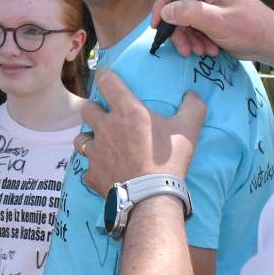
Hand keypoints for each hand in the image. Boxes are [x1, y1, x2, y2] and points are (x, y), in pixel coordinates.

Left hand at [80, 72, 206, 194]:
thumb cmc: (169, 161)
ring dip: (89, 138)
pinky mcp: (91, 173)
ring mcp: (95, 151)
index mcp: (127, 111)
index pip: (106, 81)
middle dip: (94, 110)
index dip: (105, 76)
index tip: (107, 77)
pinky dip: (95, 168)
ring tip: (101, 144)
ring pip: (80, 137)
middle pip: (87, 108)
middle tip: (106, 117)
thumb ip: (193, 107)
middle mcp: (106, 127)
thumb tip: (192, 94)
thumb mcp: (188, 130)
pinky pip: (87, 167)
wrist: (151, 198)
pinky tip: (106, 172)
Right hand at [151, 0, 273, 61]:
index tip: (157, 25)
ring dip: (189, 38)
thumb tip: (164, 11)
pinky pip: (193, 27)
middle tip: (184, 49)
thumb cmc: (250, 28)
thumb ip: (189, 14)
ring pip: (183, 20)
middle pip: (177, 5)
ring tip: (201, 52)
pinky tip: (208, 50)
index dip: (162, 3)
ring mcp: (208, 2)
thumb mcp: (218, 22)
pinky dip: (196, 40)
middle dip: (179, 29)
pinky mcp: (210, 17)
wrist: (272, 44)